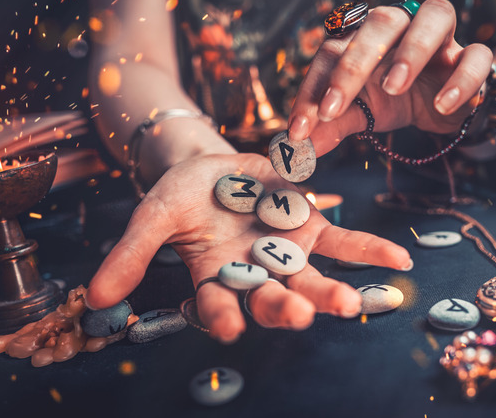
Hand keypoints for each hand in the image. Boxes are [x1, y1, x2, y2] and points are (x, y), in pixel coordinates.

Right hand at [86, 153, 411, 342]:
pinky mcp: (312, 230)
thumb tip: (96, 298)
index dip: (222, 316)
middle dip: (286, 309)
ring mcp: (287, 254)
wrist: (209, 166)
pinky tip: (399, 262)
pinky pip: (345, 244)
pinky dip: (371, 252)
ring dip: (333, 292)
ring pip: (312, 279)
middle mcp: (254, 275)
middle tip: (300, 317)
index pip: (216, 305)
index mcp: (213, 278)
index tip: (230, 328)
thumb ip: (131, 255)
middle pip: (271, 299)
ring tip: (353, 303)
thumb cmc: (179, 196)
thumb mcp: (151, 218)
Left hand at [288, 0, 492, 155]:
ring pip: (435, 16)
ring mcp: (442, 38)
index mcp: (366, 36)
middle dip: (353, 64)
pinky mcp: (473, 57)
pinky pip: (477, 56)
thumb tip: (296, 150)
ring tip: (393, 87)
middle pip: (380, 22)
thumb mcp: (361, 113)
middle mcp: (402, 27)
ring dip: (413, 50)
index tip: (299, 130)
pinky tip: (442, 105)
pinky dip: (461, 79)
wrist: (445, 105)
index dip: (312, 88)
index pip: (333, 49)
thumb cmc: (396, 99)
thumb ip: (332, 125)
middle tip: (333, 108)